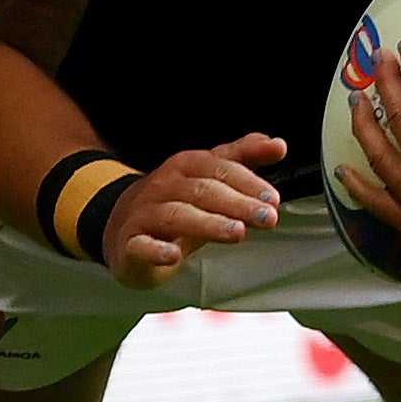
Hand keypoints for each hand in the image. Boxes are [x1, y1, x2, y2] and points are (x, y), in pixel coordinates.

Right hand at [105, 133, 287, 291]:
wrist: (122, 225)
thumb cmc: (176, 201)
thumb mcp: (209, 177)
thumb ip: (243, 159)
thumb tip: (278, 145)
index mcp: (187, 166)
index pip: (220, 167)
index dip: (248, 182)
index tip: (274, 198)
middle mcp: (166, 186)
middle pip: (204, 191)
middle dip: (238, 204)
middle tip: (268, 218)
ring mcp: (146, 214)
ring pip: (177, 215)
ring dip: (209, 224)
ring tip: (237, 233)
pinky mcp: (131, 244)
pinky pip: (141, 246)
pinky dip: (156, 251)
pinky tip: (173, 256)